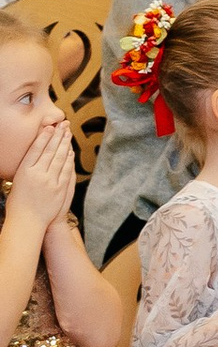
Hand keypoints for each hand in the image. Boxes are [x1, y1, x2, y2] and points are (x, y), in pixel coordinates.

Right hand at [2, 119, 75, 233]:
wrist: (27, 222)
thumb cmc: (18, 203)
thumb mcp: (17, 182)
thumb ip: (27, 168)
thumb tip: (34, 155)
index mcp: (24, 171)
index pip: (36, 149)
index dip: (44, 136)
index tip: (50, 126)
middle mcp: (37, 174)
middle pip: (50, 150)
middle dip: (57, 135)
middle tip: (63, 124)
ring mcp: (50, 181)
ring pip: (59, 158)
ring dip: (65, 144)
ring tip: (68, 133)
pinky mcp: (59, 189)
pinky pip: (66, 170)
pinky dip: (69, 159)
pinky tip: (70, 151)